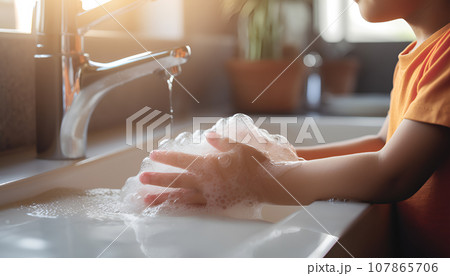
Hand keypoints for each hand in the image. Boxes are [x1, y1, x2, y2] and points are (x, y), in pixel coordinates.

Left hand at [139, 132, 300, 206]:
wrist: (269, 183)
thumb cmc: (255, 162)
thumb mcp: (240, 146)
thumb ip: (222, 141)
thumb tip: (208, 135)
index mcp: (209, 165)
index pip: (182, 160)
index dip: (167, 157)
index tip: (153, 155)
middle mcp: (206, 182)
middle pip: (177, 181)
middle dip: (158, 179)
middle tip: (141, 179)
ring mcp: (210, 195)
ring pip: (182, 198)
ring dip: (163, 198)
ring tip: (147, 199)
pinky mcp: (216, 205)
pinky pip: (195, 208)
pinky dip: (181, 209)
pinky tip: (171, 210)